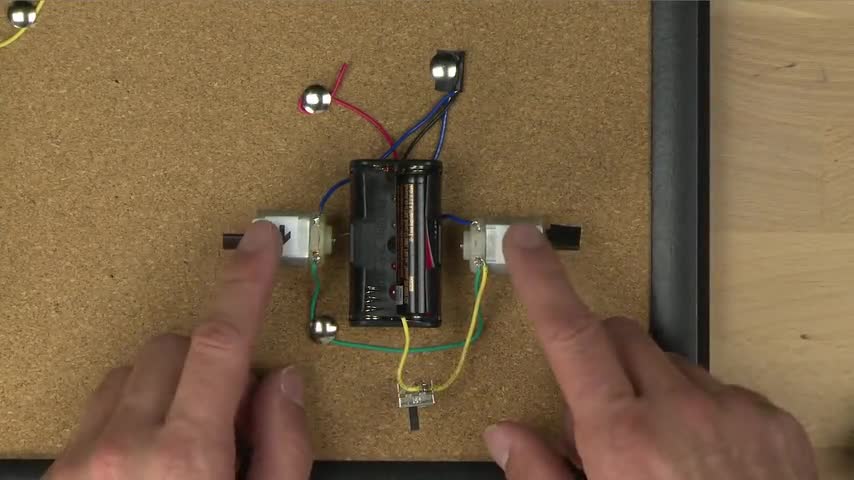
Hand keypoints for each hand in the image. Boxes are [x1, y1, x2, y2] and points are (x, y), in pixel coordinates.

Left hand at [47, 222, 311, 479]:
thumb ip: (286, 447)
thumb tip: (283, 385)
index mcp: (186, 458)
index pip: (222, 342)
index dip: (246, 282)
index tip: (258, 243)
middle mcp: (124, 449)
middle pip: (175, 348)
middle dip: (210, 365)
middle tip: (232, 414)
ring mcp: (85, 457)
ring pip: (134, 370)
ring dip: (170, 387)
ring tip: (188, 439)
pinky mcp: (62, 468)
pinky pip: (101, 403)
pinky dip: (133, 412)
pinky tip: (152, 453)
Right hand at [486, 224, 816, 479]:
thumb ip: (541, 475)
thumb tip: (503, 435)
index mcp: (622, 438)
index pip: (570, 336)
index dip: (542, 282)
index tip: (525, 244)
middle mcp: (678, 409)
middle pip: (620, 335)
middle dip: (599, 355)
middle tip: (598, 413)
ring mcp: (732, 409)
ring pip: (671, 364)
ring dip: (653, 389)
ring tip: (662, 453)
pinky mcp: (773, 419)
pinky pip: (721, 389)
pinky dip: (701, 410)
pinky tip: (707, 461)